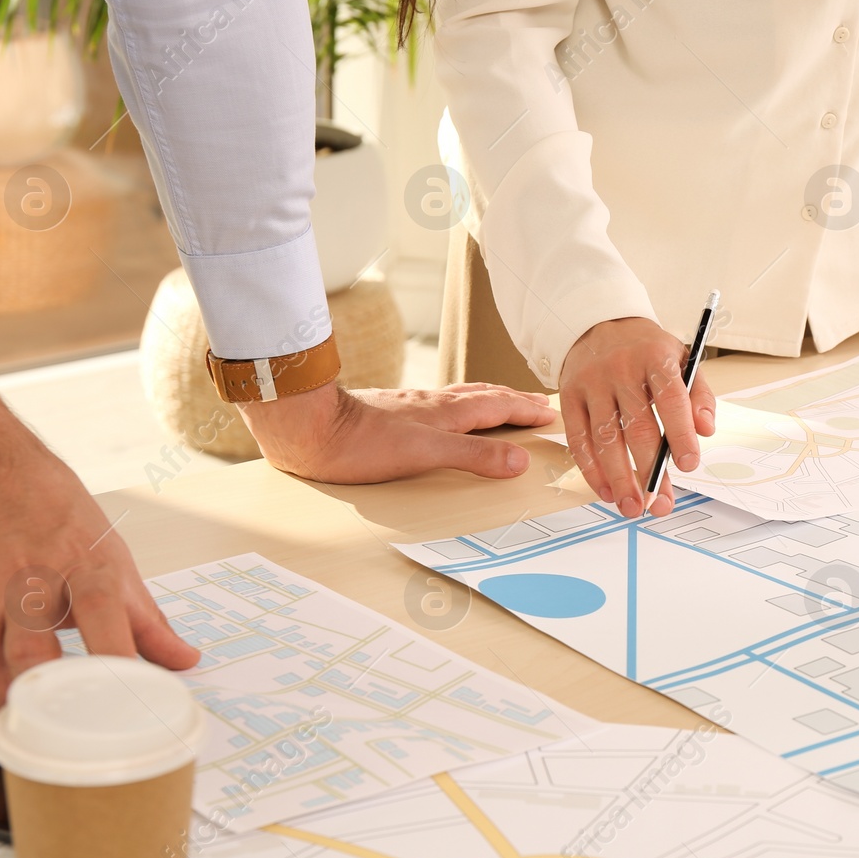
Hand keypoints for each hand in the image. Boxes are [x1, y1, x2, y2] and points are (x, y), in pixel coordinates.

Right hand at [0, 332, 197, 716]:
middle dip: (47, 701)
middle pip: (30, 655)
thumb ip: (147, 618)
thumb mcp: (112, 553)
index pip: (105, 615)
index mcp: (81, 562)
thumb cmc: (48, 507)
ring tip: (24, 721)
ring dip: (0, 707)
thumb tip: (184, 660)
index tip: (134, 701)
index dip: (119, 661)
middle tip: (66, 728)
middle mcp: (27, 579)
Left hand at [240, 381, 555, 483]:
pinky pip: (440, 406)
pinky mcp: (391, 414)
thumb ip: (472, 456)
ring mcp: (411, 407)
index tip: (550, 411)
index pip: (497, 406)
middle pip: (483, 397)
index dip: (525, 409)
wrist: (309, 430)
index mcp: (445, 412)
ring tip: (502, 403)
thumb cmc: (360, 444)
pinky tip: (445, 414)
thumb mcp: (425, 454)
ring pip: (462, 398)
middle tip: (537, 404)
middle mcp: (432, 405)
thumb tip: (518, 460)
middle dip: (513, 400)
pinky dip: (459, 407)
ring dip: (488, 400)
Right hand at [560, 317, 714, 517]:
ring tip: (632, 506)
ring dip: (619, 478)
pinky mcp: (569, 397)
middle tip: (660, 502)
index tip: (689, 465)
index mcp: (655, 357)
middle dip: (650, 470)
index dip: (680, 433)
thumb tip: (706, 430)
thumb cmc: (646, 351)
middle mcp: (620, 369)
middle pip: (636, 426)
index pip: (670, 398)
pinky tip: (606, 491)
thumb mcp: (682, 359)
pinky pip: (578, 440)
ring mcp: (592, 384)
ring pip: (604, 438)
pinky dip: (591, 470)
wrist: (599, 325)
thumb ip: (699, 395)